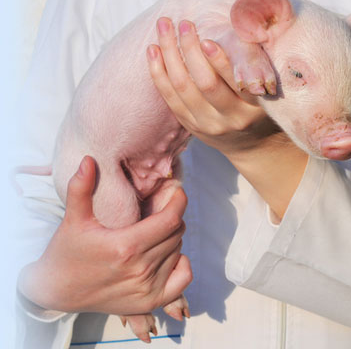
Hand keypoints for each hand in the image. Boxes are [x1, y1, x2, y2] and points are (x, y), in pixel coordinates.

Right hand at [18, 156, 191, 314]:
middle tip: (160, 208)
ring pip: (179, 251)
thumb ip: (81, 188)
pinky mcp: (149, 302)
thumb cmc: (67, 251)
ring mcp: (147, 288)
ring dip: (172, 237)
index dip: (178, 201)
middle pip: (176, 233)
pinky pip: (183, 278)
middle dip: (173, 215)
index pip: (170, 219)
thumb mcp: (73, 219)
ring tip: (154, 230)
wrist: (57, 291)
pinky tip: (167, 255)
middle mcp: (140, 269)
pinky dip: (181, 263)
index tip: (176, 191)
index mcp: (125, 246)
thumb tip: (88, 159)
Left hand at [147, 18, 307, 219]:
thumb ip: (308, 55)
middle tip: (181, 22)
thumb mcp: (292, 91)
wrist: (257, 147)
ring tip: (163, 29)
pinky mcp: (191, 128)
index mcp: (258, 110)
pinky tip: (153, 53)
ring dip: (168, 59)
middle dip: (188, 51)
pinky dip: (159, 77)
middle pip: (202, 85)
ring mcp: (208, 127)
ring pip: (182, 92)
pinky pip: (170, 102)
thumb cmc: (275, 110)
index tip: (209, 33)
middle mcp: (232, 121)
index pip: (236, 83)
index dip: (220, 58)